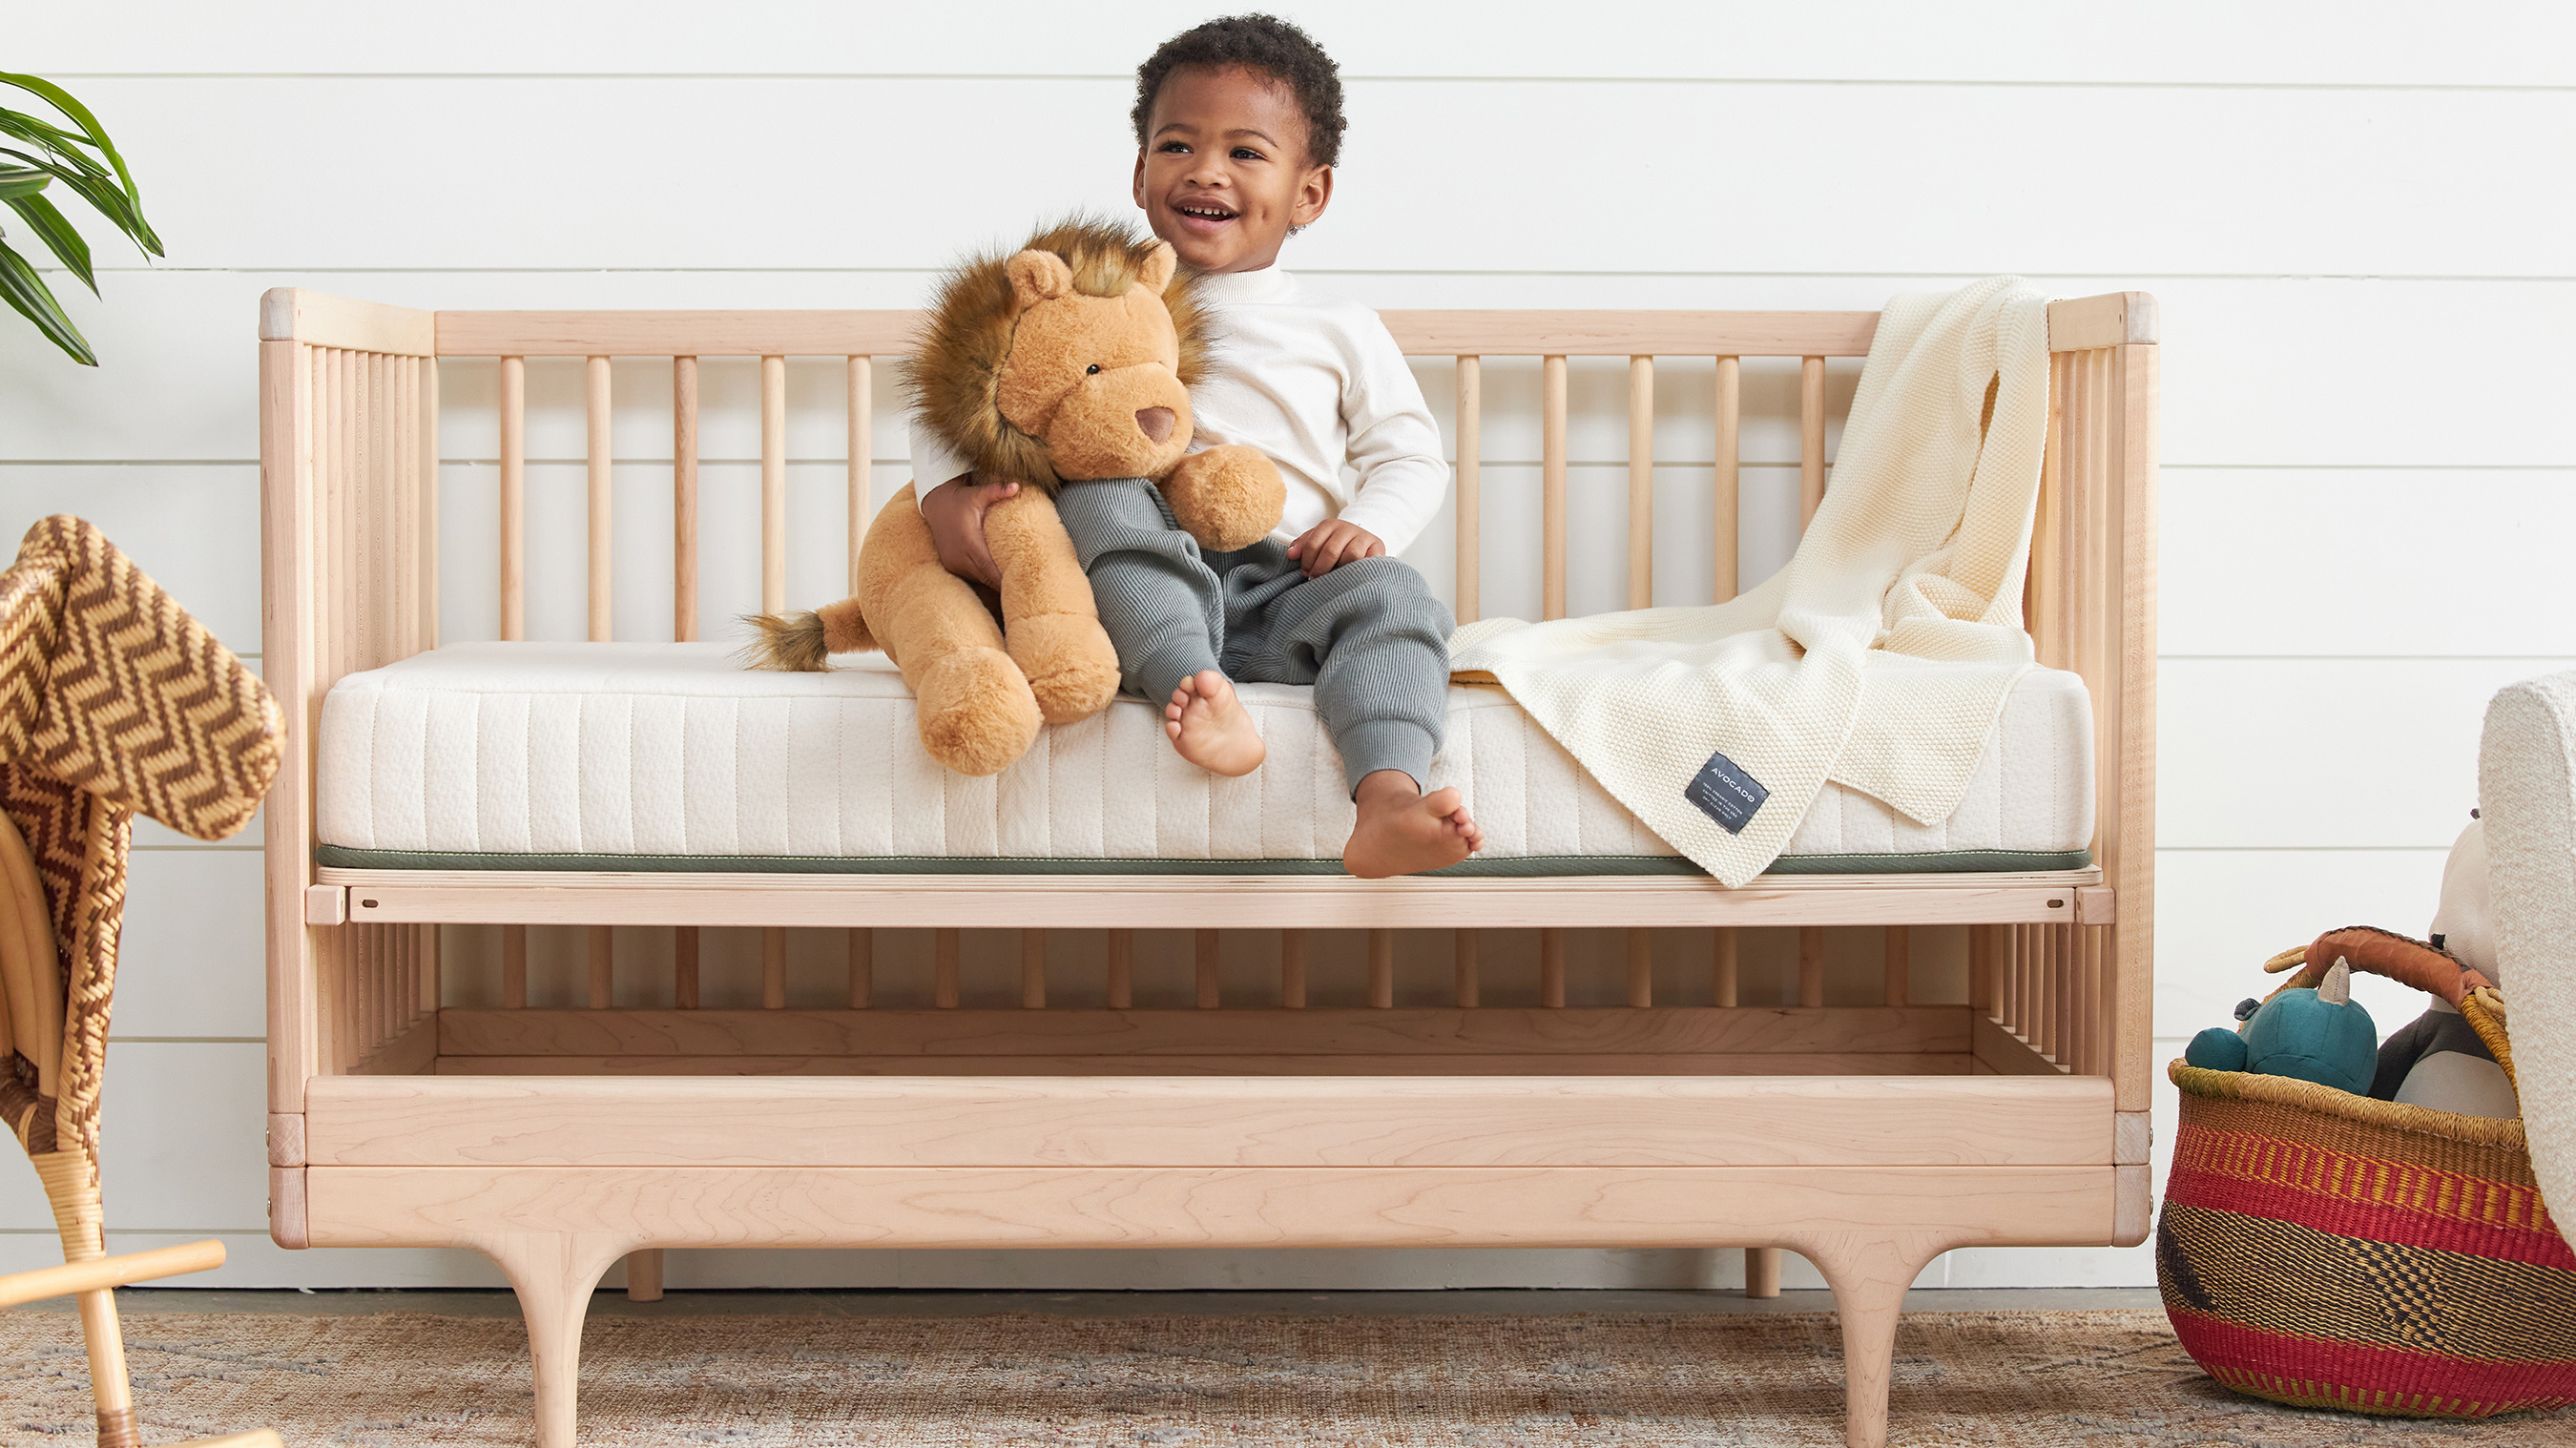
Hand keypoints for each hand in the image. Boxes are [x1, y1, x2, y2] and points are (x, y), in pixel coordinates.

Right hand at [918, 473, 1018, 588]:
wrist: (936, 503)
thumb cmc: (960, 499)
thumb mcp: (978, 494)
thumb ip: (998, 491)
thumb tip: (1017, 486)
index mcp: (969, 542)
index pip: (990, 568)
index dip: (1003, 579)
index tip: (1019, 584)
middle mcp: (959, 556)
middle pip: (986, 578)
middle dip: (1003, 584)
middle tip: (1022, 588)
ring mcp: (953, 562)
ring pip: (979, 579)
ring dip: (993, 581)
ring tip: (1013, 584)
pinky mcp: (950, 564)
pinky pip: (970, 576)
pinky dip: (983, 576)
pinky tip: (997, 577)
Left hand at [1284, 518, 1383, 578]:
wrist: (1364, 540)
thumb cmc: (1337, 545)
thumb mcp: (1318, 541)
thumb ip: (1303, 546)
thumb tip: (1290, 555)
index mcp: (1330, 525)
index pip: (1313, 543)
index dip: (1307, 561)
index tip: (1305, 573)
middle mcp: (1348, 528)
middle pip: (1331, 551)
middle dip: (1321, 568)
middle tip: (1317, 579)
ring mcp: (1364, 538)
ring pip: (1351, 556)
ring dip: (1341, 570)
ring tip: (1335, 579)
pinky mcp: (1378, 548)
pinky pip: (1369, 562)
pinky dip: (1361, 570)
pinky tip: (1353, 578)